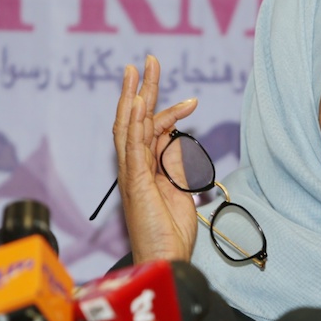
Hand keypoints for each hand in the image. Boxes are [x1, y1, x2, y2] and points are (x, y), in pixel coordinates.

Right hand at [114, 55, 198, 262]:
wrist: (166, 259)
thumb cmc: (170, 233)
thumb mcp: (182, 192)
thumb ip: (178, 167)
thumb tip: (180, 141)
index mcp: (148, 169)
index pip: (154, 131)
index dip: (167, 111)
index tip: (191, 100)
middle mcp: (136, 168)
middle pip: (137, 121)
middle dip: (143, 90)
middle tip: (150, 61)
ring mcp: (133, 174)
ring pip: (129, 128)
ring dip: (134, 97)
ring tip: (139, 70)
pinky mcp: (136, 183)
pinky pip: (132, 148)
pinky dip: (132, 124)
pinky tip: (135, 104)